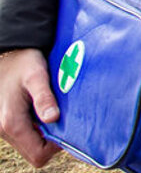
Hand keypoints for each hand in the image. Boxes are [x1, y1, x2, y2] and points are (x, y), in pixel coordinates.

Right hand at [0, 49, 60, 167]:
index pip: (38, 154)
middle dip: (51, 141)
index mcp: (11, 122)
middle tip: (63, 119)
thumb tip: (53, 118)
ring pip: (30, 144)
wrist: (9, 53)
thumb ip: (44, 97)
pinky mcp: (8, 121)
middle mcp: (4, 130)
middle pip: (34, 152)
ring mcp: (4, 127)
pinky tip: (46, 110)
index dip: (56, 146)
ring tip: (54, 112)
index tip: (67, 127)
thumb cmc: (24, 62)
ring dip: (45, 133)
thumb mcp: (36, 76)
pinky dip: (38, 128)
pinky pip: (26, 134)